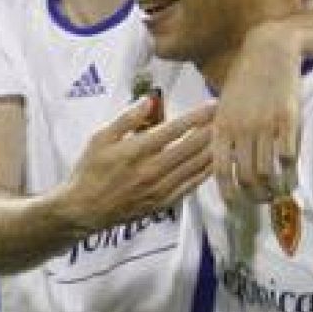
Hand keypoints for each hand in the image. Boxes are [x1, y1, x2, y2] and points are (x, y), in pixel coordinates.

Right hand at [65, 98, 214, 230]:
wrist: (84, 210)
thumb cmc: (90, 171)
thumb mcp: (100, 138)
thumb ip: (126, 119)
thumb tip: (150, 101)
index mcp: (135, 151)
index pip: (174, 129)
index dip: (196, 116)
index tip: (213, 105)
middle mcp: (151, 171)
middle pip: (190, 147)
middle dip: (211, 130)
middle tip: (228, 116)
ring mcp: (158, 189)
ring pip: (194, 168)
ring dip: (212, 150)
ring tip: (227, 135)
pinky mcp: (162, 203)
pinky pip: (190, 187)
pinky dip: (205, 174)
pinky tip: (215, 162)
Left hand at [213, 21, 299, 202]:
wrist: (270, 49)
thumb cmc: (246, 78)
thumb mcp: (225, 104)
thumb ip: (224, 132)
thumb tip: (227, 163)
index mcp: (222, 127)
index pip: (221, 171)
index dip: (228, 194)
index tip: (236, 204)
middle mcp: (242, 129)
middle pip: (247, 178)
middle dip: (255, 197)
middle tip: (263, 201)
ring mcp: (265, 126)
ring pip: (268, 173)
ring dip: (275, 189)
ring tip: (280, 193)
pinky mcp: (288, 120)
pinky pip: (288, 157)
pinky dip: (291, 173)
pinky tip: (293, 177)